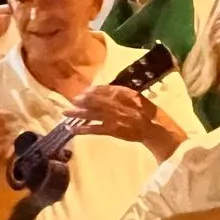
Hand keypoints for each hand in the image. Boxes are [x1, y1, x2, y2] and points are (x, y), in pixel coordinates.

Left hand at [67, 86, 182, 152]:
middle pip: (95, 100)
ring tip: (65, 112)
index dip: (93, 90)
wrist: (155, 128)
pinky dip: (82, 129)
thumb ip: (122, 93)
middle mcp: (116, 104)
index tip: (84, 91)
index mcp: (124, 94)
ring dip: (77, 113)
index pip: (104, 89)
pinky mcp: (111, 130)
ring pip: (91, 114)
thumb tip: (107, 90)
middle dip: (82, 100)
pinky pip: (94, 129)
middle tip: (72, 99)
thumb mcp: (137, 96)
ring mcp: (112, 118)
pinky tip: (72, 129)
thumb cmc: (149, 112)